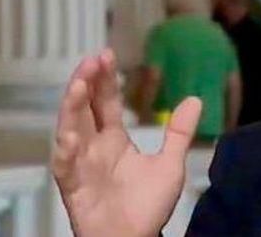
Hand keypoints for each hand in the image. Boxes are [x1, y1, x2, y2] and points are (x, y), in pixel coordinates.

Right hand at [51, 49, 202, 236]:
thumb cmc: (147, 206)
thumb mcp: (170, 164)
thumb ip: (179, 132)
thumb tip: (195, 99)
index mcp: (114, 140)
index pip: (106, 103)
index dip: (104, 80)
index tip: (105, 54)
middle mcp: (93, 148)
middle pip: (84, 109)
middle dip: (86, 84)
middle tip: (92, 60)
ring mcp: (81, 166)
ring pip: (70, 130)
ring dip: (72, 107)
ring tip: (79, 84)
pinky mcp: (74, 188)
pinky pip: (65, 167)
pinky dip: (65, 151)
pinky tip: (69, 135)